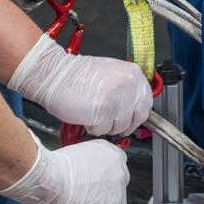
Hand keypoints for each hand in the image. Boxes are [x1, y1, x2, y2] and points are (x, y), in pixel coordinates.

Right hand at [0, 140, 129, 203]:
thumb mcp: (71, 157)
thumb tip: (80, 176)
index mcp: (106, 148)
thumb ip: (83, 165)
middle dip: (104, 190)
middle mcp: (117, 163)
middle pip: (117, 180)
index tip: (95, 184)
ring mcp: (118, 183)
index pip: (113, 163)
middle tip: (90, 196)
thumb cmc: (53, 169)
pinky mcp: (116, 202)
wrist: (51, 180)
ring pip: (117, 197)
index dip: (103, 176)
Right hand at [8, 36, 153, 136]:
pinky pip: (104, 130)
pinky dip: (93, 128)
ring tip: (93, 112)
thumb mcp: (111, 75)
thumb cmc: (78, 76)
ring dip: (106, 125)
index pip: (147, 103)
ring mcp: (117, 97)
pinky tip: (86, 115)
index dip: (136, 115)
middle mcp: (129, 84)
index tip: (128, 119)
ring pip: (120, 127)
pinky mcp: (104, 110)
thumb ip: (126, 90)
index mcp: (133, 74)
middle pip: (137, 118)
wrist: (55, 75)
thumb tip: (134, 109)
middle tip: (109, 120)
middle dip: (123, 124)